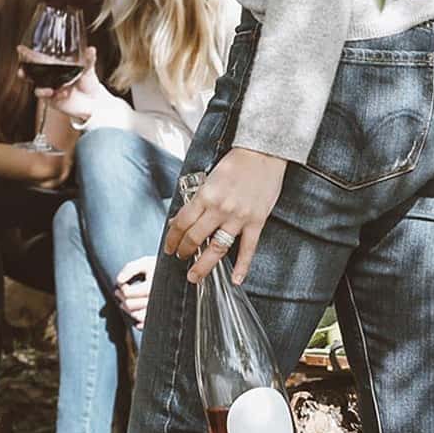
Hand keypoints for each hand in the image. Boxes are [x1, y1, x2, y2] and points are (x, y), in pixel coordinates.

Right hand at [25, 46, 103, 121]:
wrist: (93, 102)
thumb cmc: (88, 83)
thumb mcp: (89, 70)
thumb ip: (89, 60)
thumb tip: (91, 49)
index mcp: (57, 66)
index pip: (40, 58)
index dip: (28, 54)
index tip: (20, 49)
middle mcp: (50, 77)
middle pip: (33, 73)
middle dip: (24, 72)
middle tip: (22, 71)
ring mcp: (50, 88)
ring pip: (37, 87)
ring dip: (40, 88)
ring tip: (49, 90)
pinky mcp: (52, 100)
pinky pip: (46, 98)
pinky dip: (52, 96)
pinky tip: (61, 94)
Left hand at [114, 255, 156, 329]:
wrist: (178, 275)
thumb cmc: (160, 268)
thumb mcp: (145, 262)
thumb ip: (130, 268)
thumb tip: (118, 280)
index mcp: (153, 285)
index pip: (128, 292)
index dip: (121, 288)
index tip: (121, 284)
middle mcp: (157, 299)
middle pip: (131, 305)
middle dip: (122, 299)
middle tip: (118, 293)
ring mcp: (160, 309)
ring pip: (137, 316)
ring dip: (127, 310)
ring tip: (125, 302)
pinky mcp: (161, 316)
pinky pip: (146, 324)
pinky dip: (138, 321)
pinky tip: (136, 312)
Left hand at [164, 147, 287, 285]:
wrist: (263, 153)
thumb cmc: (237, 162)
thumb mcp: (210, 176)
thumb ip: (199, 198)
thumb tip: (185, 216)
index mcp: (205, 195)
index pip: (182, 222)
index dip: (172, 237)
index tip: (169, 246)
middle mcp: (219, 208)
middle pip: (195, 237)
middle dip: (184, 251)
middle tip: (180, 258)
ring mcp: (238, 217)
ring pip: (216, 248)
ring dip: (203, 265)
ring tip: (195, 275)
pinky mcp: (256, 221)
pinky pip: (248, 249)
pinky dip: (242, 266)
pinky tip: (235, 279)